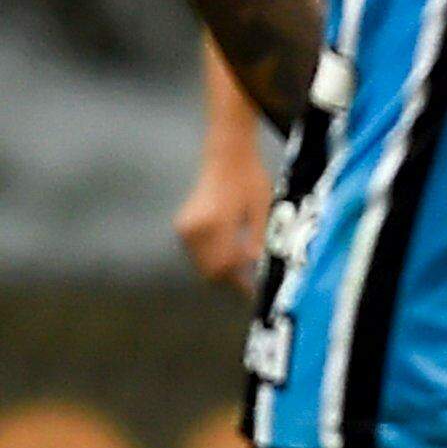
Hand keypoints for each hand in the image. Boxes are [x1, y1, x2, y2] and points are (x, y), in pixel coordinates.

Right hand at [174, 149, 271, 290]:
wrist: (226, 157)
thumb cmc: (249, 179)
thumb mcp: (262, 208)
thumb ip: (258, 239)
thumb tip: (257, 267)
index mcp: (215, 222)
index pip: (225, 265)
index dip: (240, 282)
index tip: (256, 290)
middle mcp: (194, 227)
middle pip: (211, 269)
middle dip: (232, 279)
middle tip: (253, 282)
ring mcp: (185, 227)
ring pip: (203, 264)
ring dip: (223, 271)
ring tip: (246, 267)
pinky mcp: (183, 227)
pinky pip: (199, 254)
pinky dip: (215, 259)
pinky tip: (233, 253)